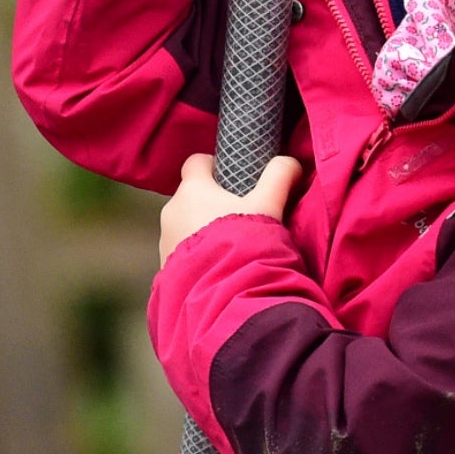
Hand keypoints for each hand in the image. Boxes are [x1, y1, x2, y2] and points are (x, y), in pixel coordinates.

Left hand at [159, 153, 301, 264]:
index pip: (197, 162)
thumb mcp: (269, 205)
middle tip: (240, 216)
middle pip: (193, 195)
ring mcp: (165, 239)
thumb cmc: (243, 240)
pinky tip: (219, 266)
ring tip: (231, 246)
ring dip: (204, 230)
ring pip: (186, 224)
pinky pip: (182, 251)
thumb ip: (279, 177)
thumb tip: (290, 162)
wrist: (222, 292)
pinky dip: (198, 253)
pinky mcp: (164, 266)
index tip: (234, 179)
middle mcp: (172, 210)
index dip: (215, 166)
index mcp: (192, 189)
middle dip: (212, 202)